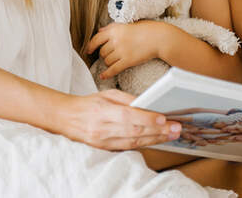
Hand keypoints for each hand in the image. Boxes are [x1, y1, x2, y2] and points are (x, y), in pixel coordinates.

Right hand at [50, 89, 181, 149]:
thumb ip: (127, 99)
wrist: (66, 118)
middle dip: (158, 131)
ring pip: (133, 141)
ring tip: (171, 135)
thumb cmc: (89, 103)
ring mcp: (103, 140)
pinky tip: (156, 140)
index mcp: (102, 111)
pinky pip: (127, 147)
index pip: (128, 116)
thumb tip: (147, 103)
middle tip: (175, 129)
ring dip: (155, 139)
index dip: (147, 118)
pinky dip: (143, 143)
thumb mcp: (107, 94)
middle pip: (134, 131)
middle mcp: (103, 128)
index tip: (164, 119)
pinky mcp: (104, 148)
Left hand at [86, 21, 172, 78]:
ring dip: (108, 62)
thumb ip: (112, 27)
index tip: (88, 50)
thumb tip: (99, 31)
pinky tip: (104, 76)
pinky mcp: (127, 61)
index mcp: (115, 30)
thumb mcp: (127, 24)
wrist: (159, 38)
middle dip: (104, 55)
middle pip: (102, 52)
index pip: (96, 38)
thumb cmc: (146, 29)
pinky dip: (107, 73)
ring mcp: (121, 51)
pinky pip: (113, 69)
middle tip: (109, 55)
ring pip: (107, 61)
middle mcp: (116, 40)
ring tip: (114, 61)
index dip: (90, 46)